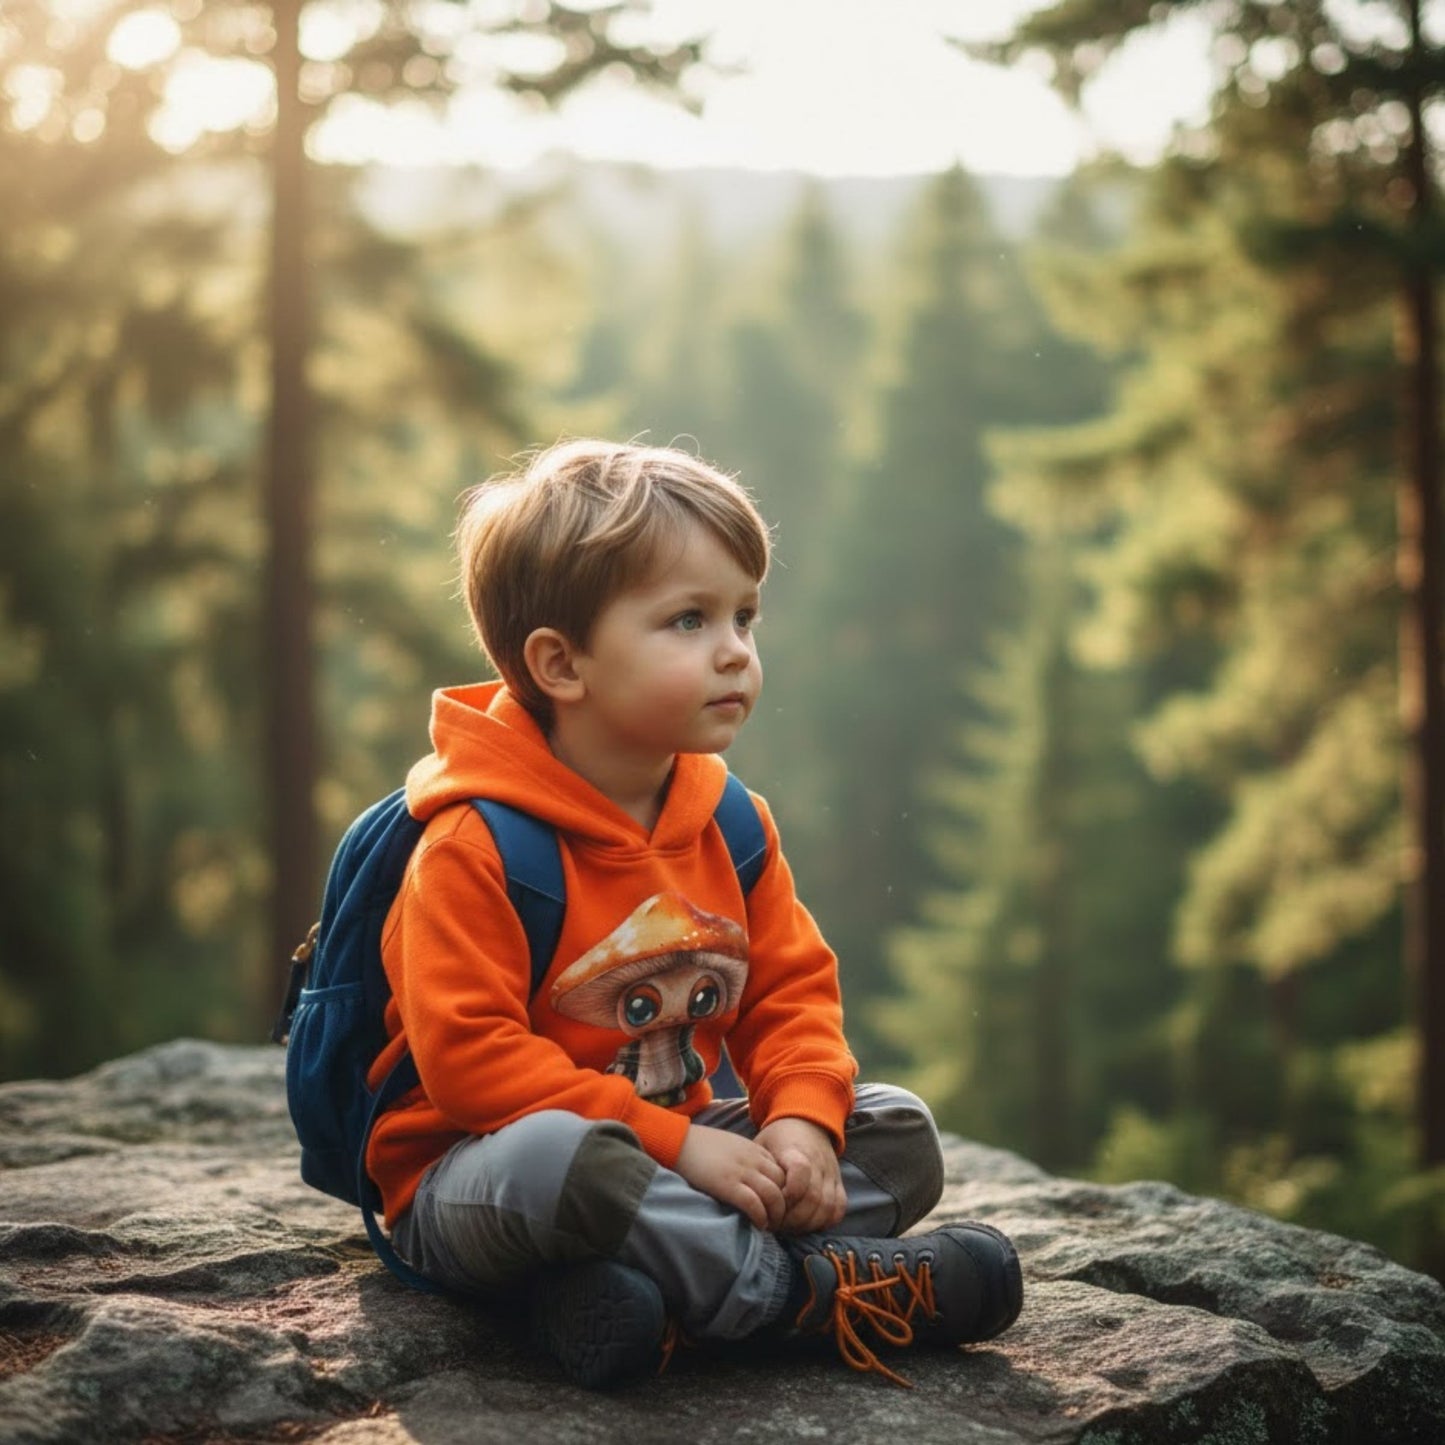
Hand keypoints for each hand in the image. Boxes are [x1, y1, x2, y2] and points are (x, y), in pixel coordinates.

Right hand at [675, 1124, 787, 1230]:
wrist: (678, 1140)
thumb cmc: (700, 1146)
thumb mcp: (731, 1146)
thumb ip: (746, 1159)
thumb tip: (752, 1180)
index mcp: (754, 1150)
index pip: (783, 1172)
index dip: (785, 1192)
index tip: (779, 1205)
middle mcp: (753, 1159)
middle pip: (784, 1184)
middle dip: (785, 1204)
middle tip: (778, 1219)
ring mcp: (741, 1171)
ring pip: (774, 1195)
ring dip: (776, 1214)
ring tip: (770, 1225)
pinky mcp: (727, 1184)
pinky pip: (754, 1204)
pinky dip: (760, 1217)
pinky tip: (758, 1225)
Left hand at [754, 1117, 845, 1234]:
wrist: (806, 1122)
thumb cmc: (779, 1137)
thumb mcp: (763, 1144)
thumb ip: (758, 1167)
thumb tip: (748, 1196)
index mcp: (796, 1151)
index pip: (800, 1172)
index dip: (787, 1194)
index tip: (771, 1204)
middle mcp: (818, 1163)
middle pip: (812, 1197)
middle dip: (792, 1219)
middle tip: (775, 1225)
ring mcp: (830, 1174)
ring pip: (826, 1207)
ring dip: (806, 1224)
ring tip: (789, 1228)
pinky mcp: (838, 1182)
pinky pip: (838, 1208)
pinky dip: (825, 1222)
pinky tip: (807, 1224)